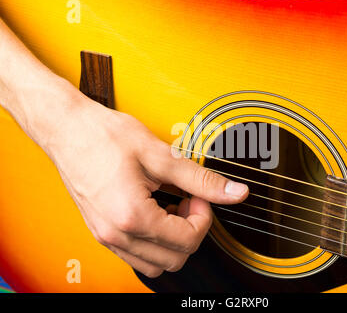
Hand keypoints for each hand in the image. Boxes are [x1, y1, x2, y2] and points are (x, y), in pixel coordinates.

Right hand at [39, 87, 248, 277]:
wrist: (67, 128)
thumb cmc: (104, 136)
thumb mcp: (160, 156)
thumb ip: (201, 180)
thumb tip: (234, 193)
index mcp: (132, 217)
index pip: (187, 241)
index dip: (204, 218)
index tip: (200, 196)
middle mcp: (116, 235)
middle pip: (174, 259)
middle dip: (191, 231)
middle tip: (189, 201)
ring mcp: (106, 236)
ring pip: (155, 264)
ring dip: (173, 241)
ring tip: (172, 207)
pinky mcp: (101, 231)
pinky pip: (136, 255)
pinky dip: (154, 241)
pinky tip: (156, 211)